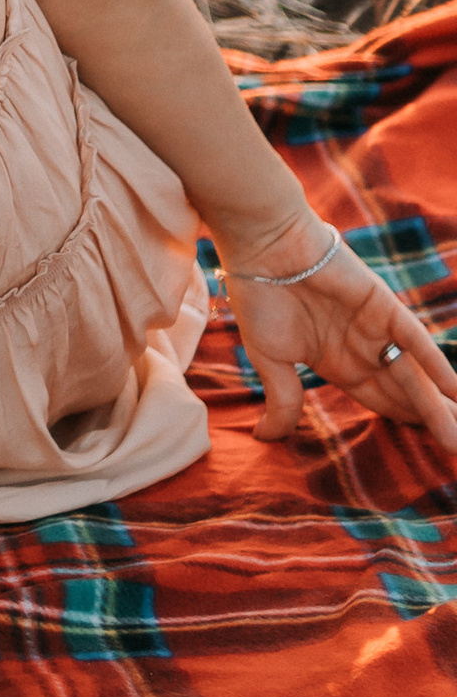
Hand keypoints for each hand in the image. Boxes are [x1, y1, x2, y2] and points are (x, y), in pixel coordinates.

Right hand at [223, 220, 456, 453]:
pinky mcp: (384, 306)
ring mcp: (376, 328)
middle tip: (455, 452)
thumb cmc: (260, 295)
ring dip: (439, 408)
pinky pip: (416, 341)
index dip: (404, 424)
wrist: (262, 243)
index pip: (381, 401)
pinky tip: (456, 393)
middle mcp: (363, 348)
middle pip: (405, 394)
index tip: (433, 453)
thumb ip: (282, 400)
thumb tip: (265, 438)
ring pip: (415, 376)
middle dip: (431, 421)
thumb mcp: (269, 359)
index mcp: (338, 362)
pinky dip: (436, 366)